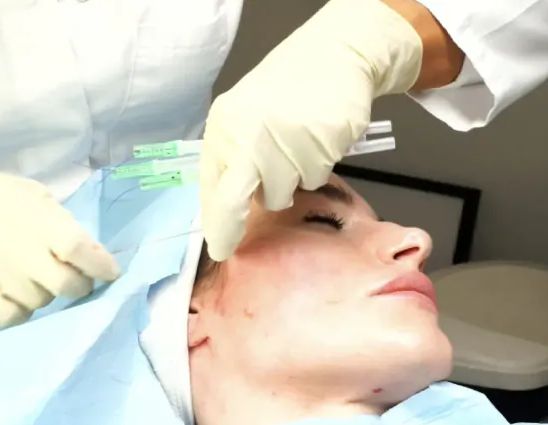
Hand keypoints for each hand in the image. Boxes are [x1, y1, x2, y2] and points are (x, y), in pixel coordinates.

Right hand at [0, 152, 119, 325]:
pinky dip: (20, 310)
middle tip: (76, 280)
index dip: (101, 266)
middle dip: (80, 287)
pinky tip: (13, 292)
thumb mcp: (29, 195)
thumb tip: (94, 257)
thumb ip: (61, 224)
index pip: (77, 248)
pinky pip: (11, 317)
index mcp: (31, 216)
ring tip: (31, 276)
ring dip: (45, 294)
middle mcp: (12, 247)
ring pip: (40, 304)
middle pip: (64, 285)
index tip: (111, 273)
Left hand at [199, 0, 422, 260]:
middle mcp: (249, 133)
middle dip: (232, 226)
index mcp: (226, 127)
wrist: (334, 56)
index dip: (216, 224)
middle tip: (228, 245)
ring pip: (282, 193)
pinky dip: (315, 167)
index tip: (218, 246)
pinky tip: (314, 141)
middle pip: (235, 199)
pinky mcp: (321, 142)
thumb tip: (222, 211)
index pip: (214, 188)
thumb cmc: (284, 93)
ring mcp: (285, 138)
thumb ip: (232, 159)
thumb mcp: (244, 120)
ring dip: (289, 181)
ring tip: (294, 149)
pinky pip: (314, 178)